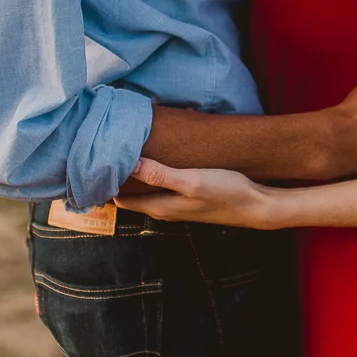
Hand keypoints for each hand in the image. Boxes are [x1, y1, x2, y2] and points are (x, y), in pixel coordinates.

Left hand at [114, 159, 281, 229]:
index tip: (99, 160)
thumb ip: (159, 174)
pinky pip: (163, 183)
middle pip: (131, 193)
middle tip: (111, 148)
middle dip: (120, 174)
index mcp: (159, 207)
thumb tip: (128, 164)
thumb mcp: (191, 181)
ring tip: (131, 147)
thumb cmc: (226, 193)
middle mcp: (164, 208)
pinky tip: (160, 154)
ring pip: (147, 188)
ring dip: (138, 171)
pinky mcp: (188, 197)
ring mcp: (177, 204)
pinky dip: (156, 171)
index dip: (107, 182)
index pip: (119, 199)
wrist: (257, 206)